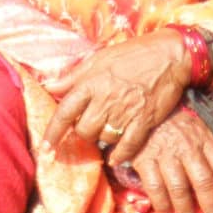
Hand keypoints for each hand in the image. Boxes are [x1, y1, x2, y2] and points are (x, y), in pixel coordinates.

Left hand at [42, 29, 189, 163]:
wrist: (168, 55)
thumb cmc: (129, 54)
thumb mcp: (96, 60)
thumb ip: (72, 77)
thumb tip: (49, 87)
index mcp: (90, 84)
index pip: (64, 112)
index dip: (52, 132)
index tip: (45, 147)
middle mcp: (105, 100)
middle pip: (83, 130)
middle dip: (81, 132)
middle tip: (87, 123)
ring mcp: (126, 112)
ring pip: (103, 138)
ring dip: (100, 137)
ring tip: (105, 127)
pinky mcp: (145, 121)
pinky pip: (128, 145)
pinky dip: (120, 154)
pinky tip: (115, 158)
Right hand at [129, 107, 212, 212]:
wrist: (139, 103)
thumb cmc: (173, 120)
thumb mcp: (198, 128)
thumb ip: (210, 152)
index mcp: (204, 139)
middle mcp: (186, 147)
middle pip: (203, 183)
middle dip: (211, 208)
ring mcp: (164, 153)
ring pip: (179, 188)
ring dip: (186, 212)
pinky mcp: (143, 157)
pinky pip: (154, 185)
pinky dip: (161, 203)